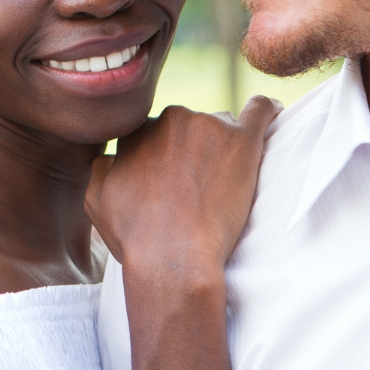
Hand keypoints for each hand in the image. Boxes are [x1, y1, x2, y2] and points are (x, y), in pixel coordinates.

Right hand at [85, 96, 280, 280]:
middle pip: (190, 127)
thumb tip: (111, 156)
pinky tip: (274, 114)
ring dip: (224, 147)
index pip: (156, 132)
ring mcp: (209, 126)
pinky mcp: (243, 140)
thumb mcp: (95, 201)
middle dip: (194, 151)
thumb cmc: (135, 237)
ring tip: (228, 182)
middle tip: (200, 189)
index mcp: (139, 131)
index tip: (173, 182)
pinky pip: (261, 110)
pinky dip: (267, 111)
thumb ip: (100, 167)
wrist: (174, 259)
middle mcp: (172, 118)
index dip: (164, 158)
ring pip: (222, 127)